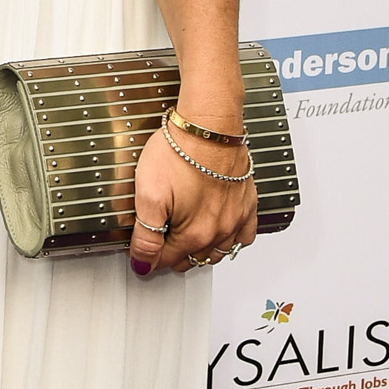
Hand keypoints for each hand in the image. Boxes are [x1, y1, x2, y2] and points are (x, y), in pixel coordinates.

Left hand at [128, 121, 257, 279]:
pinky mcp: (246, 203)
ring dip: (200, 251)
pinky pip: (245, 235)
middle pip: (191, 259)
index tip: (142, 248)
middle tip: (159, 242)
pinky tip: (221, 233)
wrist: (208, 125)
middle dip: (173, 254)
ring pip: (218, 252)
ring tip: (185, 240)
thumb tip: (142, 263)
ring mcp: (236, 218)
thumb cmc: (180, 151)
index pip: (165, 260)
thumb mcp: (148, 195)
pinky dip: (232, 240)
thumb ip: (145, 236)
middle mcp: (219, 230)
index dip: (148, 256)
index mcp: (194, 234)